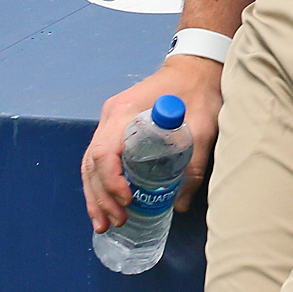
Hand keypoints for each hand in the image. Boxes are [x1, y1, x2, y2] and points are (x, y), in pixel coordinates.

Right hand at [82, 57, 223, 232]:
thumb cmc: (199, 91)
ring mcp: (110, 122)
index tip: (127, 199)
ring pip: (90, 164)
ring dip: (95, 195)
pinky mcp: (116, 128)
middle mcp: (110, 117)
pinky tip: (105, 204)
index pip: (104, 152)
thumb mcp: (202, 126)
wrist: (196, 68)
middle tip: (115, 221)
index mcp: (124, 112)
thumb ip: (194, 164)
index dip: (111, 180)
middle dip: (100, 196)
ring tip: (104, 223)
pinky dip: (100, 184)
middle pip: (92, 163)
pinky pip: (100, 159)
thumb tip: (181, 203)